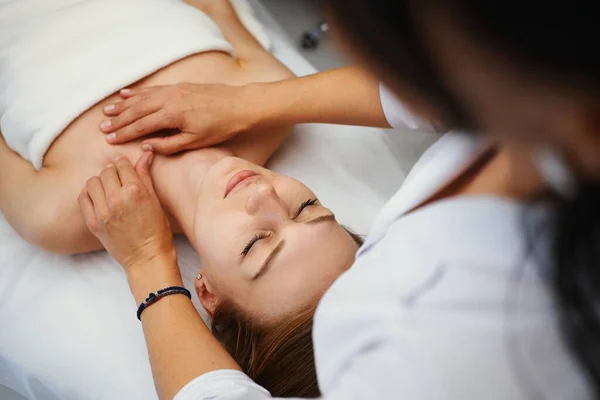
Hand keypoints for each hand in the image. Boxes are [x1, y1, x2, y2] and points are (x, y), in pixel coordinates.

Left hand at [78, 152, 174, 271]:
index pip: (122, 164)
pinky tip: (98, 198)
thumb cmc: (157, 230)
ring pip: (92, 182)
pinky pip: (83, 198)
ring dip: (99, 182)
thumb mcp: (155, 200)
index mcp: (136, 191)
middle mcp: (117, 199)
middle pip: (106, 171)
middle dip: (112, 172)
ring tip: (108, 189)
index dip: (123, 163)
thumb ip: (146, 175)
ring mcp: (103, 211)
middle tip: (118, 180)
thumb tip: (145, 153)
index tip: (124, 167)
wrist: (147, 257)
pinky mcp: (93, 222)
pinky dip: (88, 194)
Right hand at [100, 82, 257, 154]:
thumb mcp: (196, 142)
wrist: (240, 105)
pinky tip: (126, 94)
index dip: (124, 133)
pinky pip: (153, 89)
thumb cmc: (221, 126)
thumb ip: (169, 145)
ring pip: (142, 98)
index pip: (142, 126)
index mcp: (172, 115)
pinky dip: (138, 92)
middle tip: (103, 127)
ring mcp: (174, 90)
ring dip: (124, 105)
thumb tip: (146, 147)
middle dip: (119, 119)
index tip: (110, 139)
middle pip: (137, 111)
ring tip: (108, 111)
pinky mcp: (179, 86)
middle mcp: (169, 99)